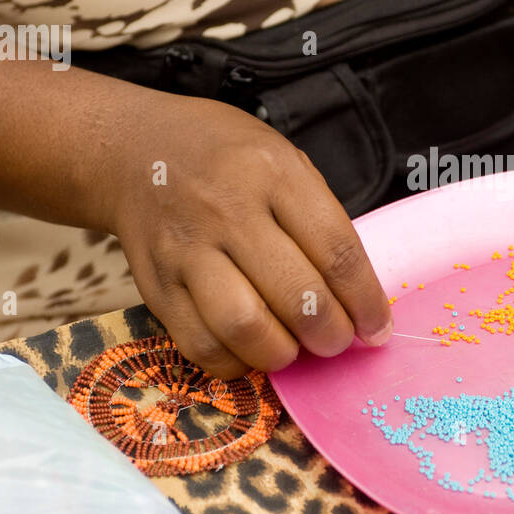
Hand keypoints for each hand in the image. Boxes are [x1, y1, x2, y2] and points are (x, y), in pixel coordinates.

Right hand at [98, 94, 392, 378]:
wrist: (136, 151)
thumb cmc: (228, 159)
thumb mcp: (285, 162)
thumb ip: (319, 222)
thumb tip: (357, 299)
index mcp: (274, 174)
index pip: (336, 251)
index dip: (365, 301)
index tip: (377, 328)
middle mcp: (227, 210)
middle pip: (296, 296)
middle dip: (330, 334)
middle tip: (337, 340)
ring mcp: (186, 250)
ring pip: (245, 327)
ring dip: (282, 354)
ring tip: (294, 348)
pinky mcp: (155, 285)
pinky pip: (200, 345)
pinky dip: (235, 363)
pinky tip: (251, 350)